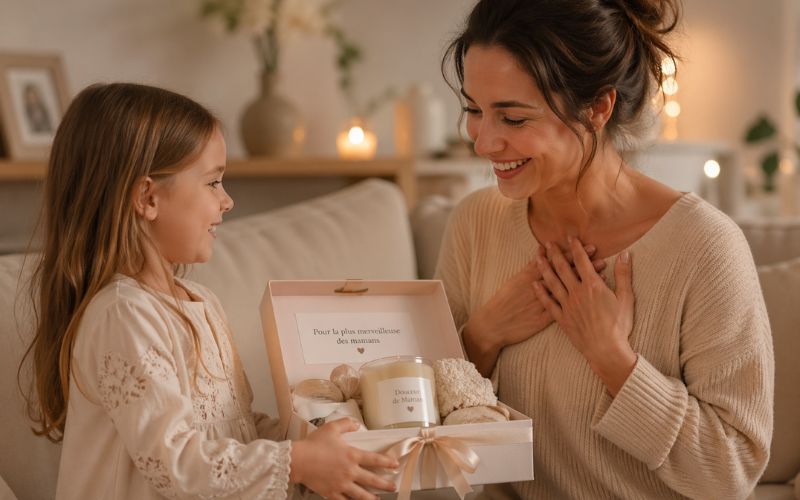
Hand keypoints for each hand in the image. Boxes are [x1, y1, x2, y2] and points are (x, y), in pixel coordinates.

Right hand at [290, 418, 397, 499]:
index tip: (395, 464)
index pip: (375, 459)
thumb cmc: (314, 444)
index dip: (387, 462)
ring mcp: (341, 484)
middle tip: (392, 486)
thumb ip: (346, 424)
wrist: (298, 460)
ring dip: (371, 498)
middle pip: (372, 480)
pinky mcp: (331, 493)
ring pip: (361, 495)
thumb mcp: (331, 428)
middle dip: (384, 484)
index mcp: (352, 455)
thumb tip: (356, 424)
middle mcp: (350, 471)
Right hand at [464, 244, 606, 375]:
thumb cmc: (503, 302)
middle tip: (598, 252)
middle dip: (583, 262)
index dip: (572, 253)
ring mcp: (545, 302)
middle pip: (566, 272)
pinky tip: (592, 292)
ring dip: (586, 277)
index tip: (585, 245)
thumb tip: (542, 251)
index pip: (556, 261)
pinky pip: (567, 305)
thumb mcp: (515, 281)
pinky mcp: (546, 318)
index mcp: (531, 276)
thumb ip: (531, 267)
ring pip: (569, 288)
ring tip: (602, 268)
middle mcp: (540, 288)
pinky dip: (581, 297)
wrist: (494, 324)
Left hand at [533, 238, 636, 395]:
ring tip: (537, 257)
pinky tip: (535, 284)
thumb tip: (626, 254)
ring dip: (544, 268)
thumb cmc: (619, 325)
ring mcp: (567, 305)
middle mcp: (577, 292)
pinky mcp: (562, 318)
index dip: (576, 248)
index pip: (582, 261)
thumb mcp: (626, 298)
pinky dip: (541, 292)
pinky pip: (548, 303)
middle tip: (548, 242)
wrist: (606, 350)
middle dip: (556, 254)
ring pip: (553, 282)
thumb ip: (624, 274)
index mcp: (593, 286)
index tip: (570, 237)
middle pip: (563, 269)